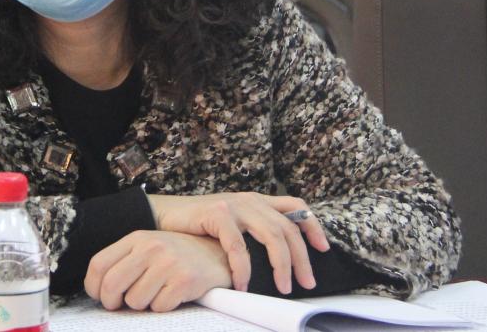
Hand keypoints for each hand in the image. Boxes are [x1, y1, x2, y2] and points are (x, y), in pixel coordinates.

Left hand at [84, 231, 231, 311]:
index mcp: (137, 238)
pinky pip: (160, 307)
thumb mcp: (148, 248)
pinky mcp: (185, 279)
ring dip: (143, 305)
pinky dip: (164, 307)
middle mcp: (151, 247)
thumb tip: (100, 290)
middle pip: (112, 284)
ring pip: (135, 300)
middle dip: (112, 302)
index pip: (99, 263)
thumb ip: (125, 262)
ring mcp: (169, 262)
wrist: (217, 254)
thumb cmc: (177, 256)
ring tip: (156, 294)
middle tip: (119, 306)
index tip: (100, 296)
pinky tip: (173, 295)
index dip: (94, 286)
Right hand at [145, 192, 328, 293]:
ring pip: (271, 235)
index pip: (295, 206)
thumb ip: (252, 230)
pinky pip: (238, 245)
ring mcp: (235, 205)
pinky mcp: (218, 213)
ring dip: (281, 265)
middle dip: (302, 259)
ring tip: (283, 286)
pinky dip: (243, 268)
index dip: (312, 225)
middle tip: (307, 283)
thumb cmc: (198, 226)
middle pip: (288, 228)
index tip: (323, 249)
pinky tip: (242, 284)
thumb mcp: (232, 223)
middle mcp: (250, 200)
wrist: (163, 215)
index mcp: (256, 200)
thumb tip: (279, 256)